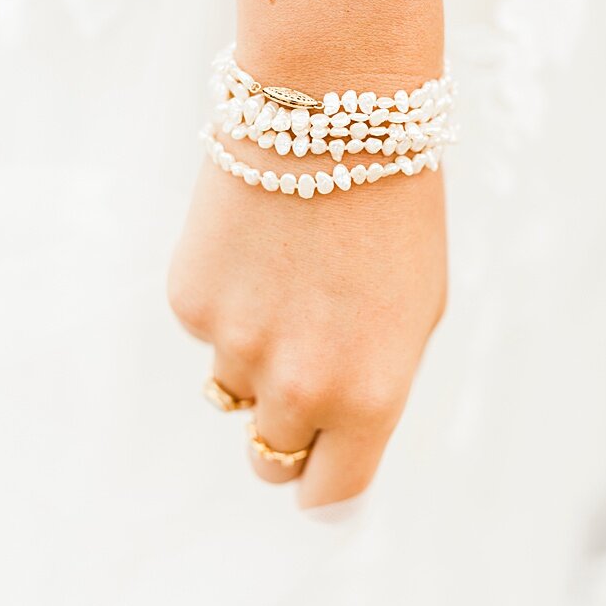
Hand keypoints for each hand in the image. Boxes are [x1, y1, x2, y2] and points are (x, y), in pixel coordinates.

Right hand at [167, 146, 445, 507]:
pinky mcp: (189, 302)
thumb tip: (335, 443)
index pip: (331, 492)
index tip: (322, 484)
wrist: (333, 113)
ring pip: (234, 392)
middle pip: (271, 459)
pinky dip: (230, 303)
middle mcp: (298, 386)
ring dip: (257, 360)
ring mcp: (235, 346)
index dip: (326, 491)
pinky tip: (261, 245)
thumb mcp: (416, 311)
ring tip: (293, 282)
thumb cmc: (395, 211)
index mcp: (368, 396)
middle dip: (287, 436)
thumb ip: (376, 386)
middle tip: (305, 380)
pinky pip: (208, 331)